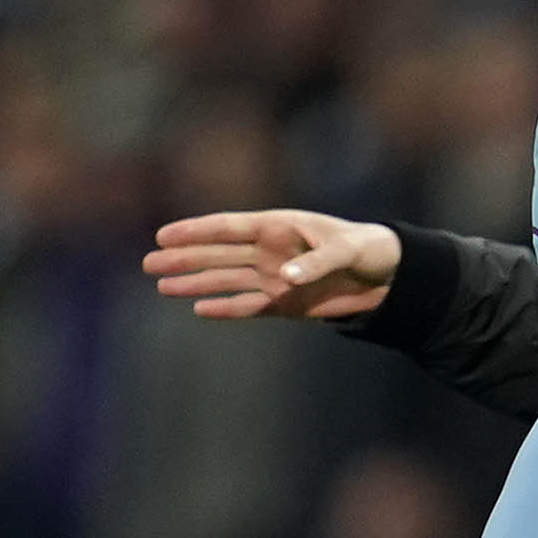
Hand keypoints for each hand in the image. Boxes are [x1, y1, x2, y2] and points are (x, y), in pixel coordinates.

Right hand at [143, 209, 400, 321]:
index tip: (164, 235)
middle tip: (149, 264)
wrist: (388, 276)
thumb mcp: (347, 250)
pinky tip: (199, 310)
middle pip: (218, 255)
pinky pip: (248, 306)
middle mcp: (270, 252)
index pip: (229, 228)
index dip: (196, 231)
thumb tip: (285, 279)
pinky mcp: (284, 303)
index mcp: (279, 227)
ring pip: (226, 280)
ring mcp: (274, 277)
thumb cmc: (367, 248)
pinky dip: (226, 309)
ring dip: (195, 283)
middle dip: (184, 259)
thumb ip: (316, 262)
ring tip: (163, 287)